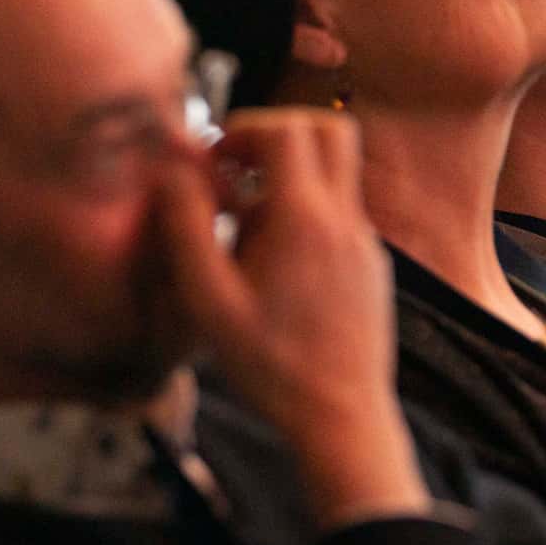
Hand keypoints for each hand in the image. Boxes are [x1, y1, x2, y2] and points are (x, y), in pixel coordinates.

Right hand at [155, 110, 421, 527]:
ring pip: (337, 175)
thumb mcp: (208, 299)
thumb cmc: (272, 366)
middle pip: (330, 131)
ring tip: (245, 225)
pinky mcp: (371, 266)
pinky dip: (306, 215)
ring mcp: (365, 242)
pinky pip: (341, 215)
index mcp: (306, 219)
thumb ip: (186, 227)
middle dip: (279, 134)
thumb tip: (175, 172)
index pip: (288, 129)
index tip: (216, 156)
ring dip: (291, 178)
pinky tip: (273, 265)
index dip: (247, 127)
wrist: (342, 417)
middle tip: (238, 168)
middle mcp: (346, 220)